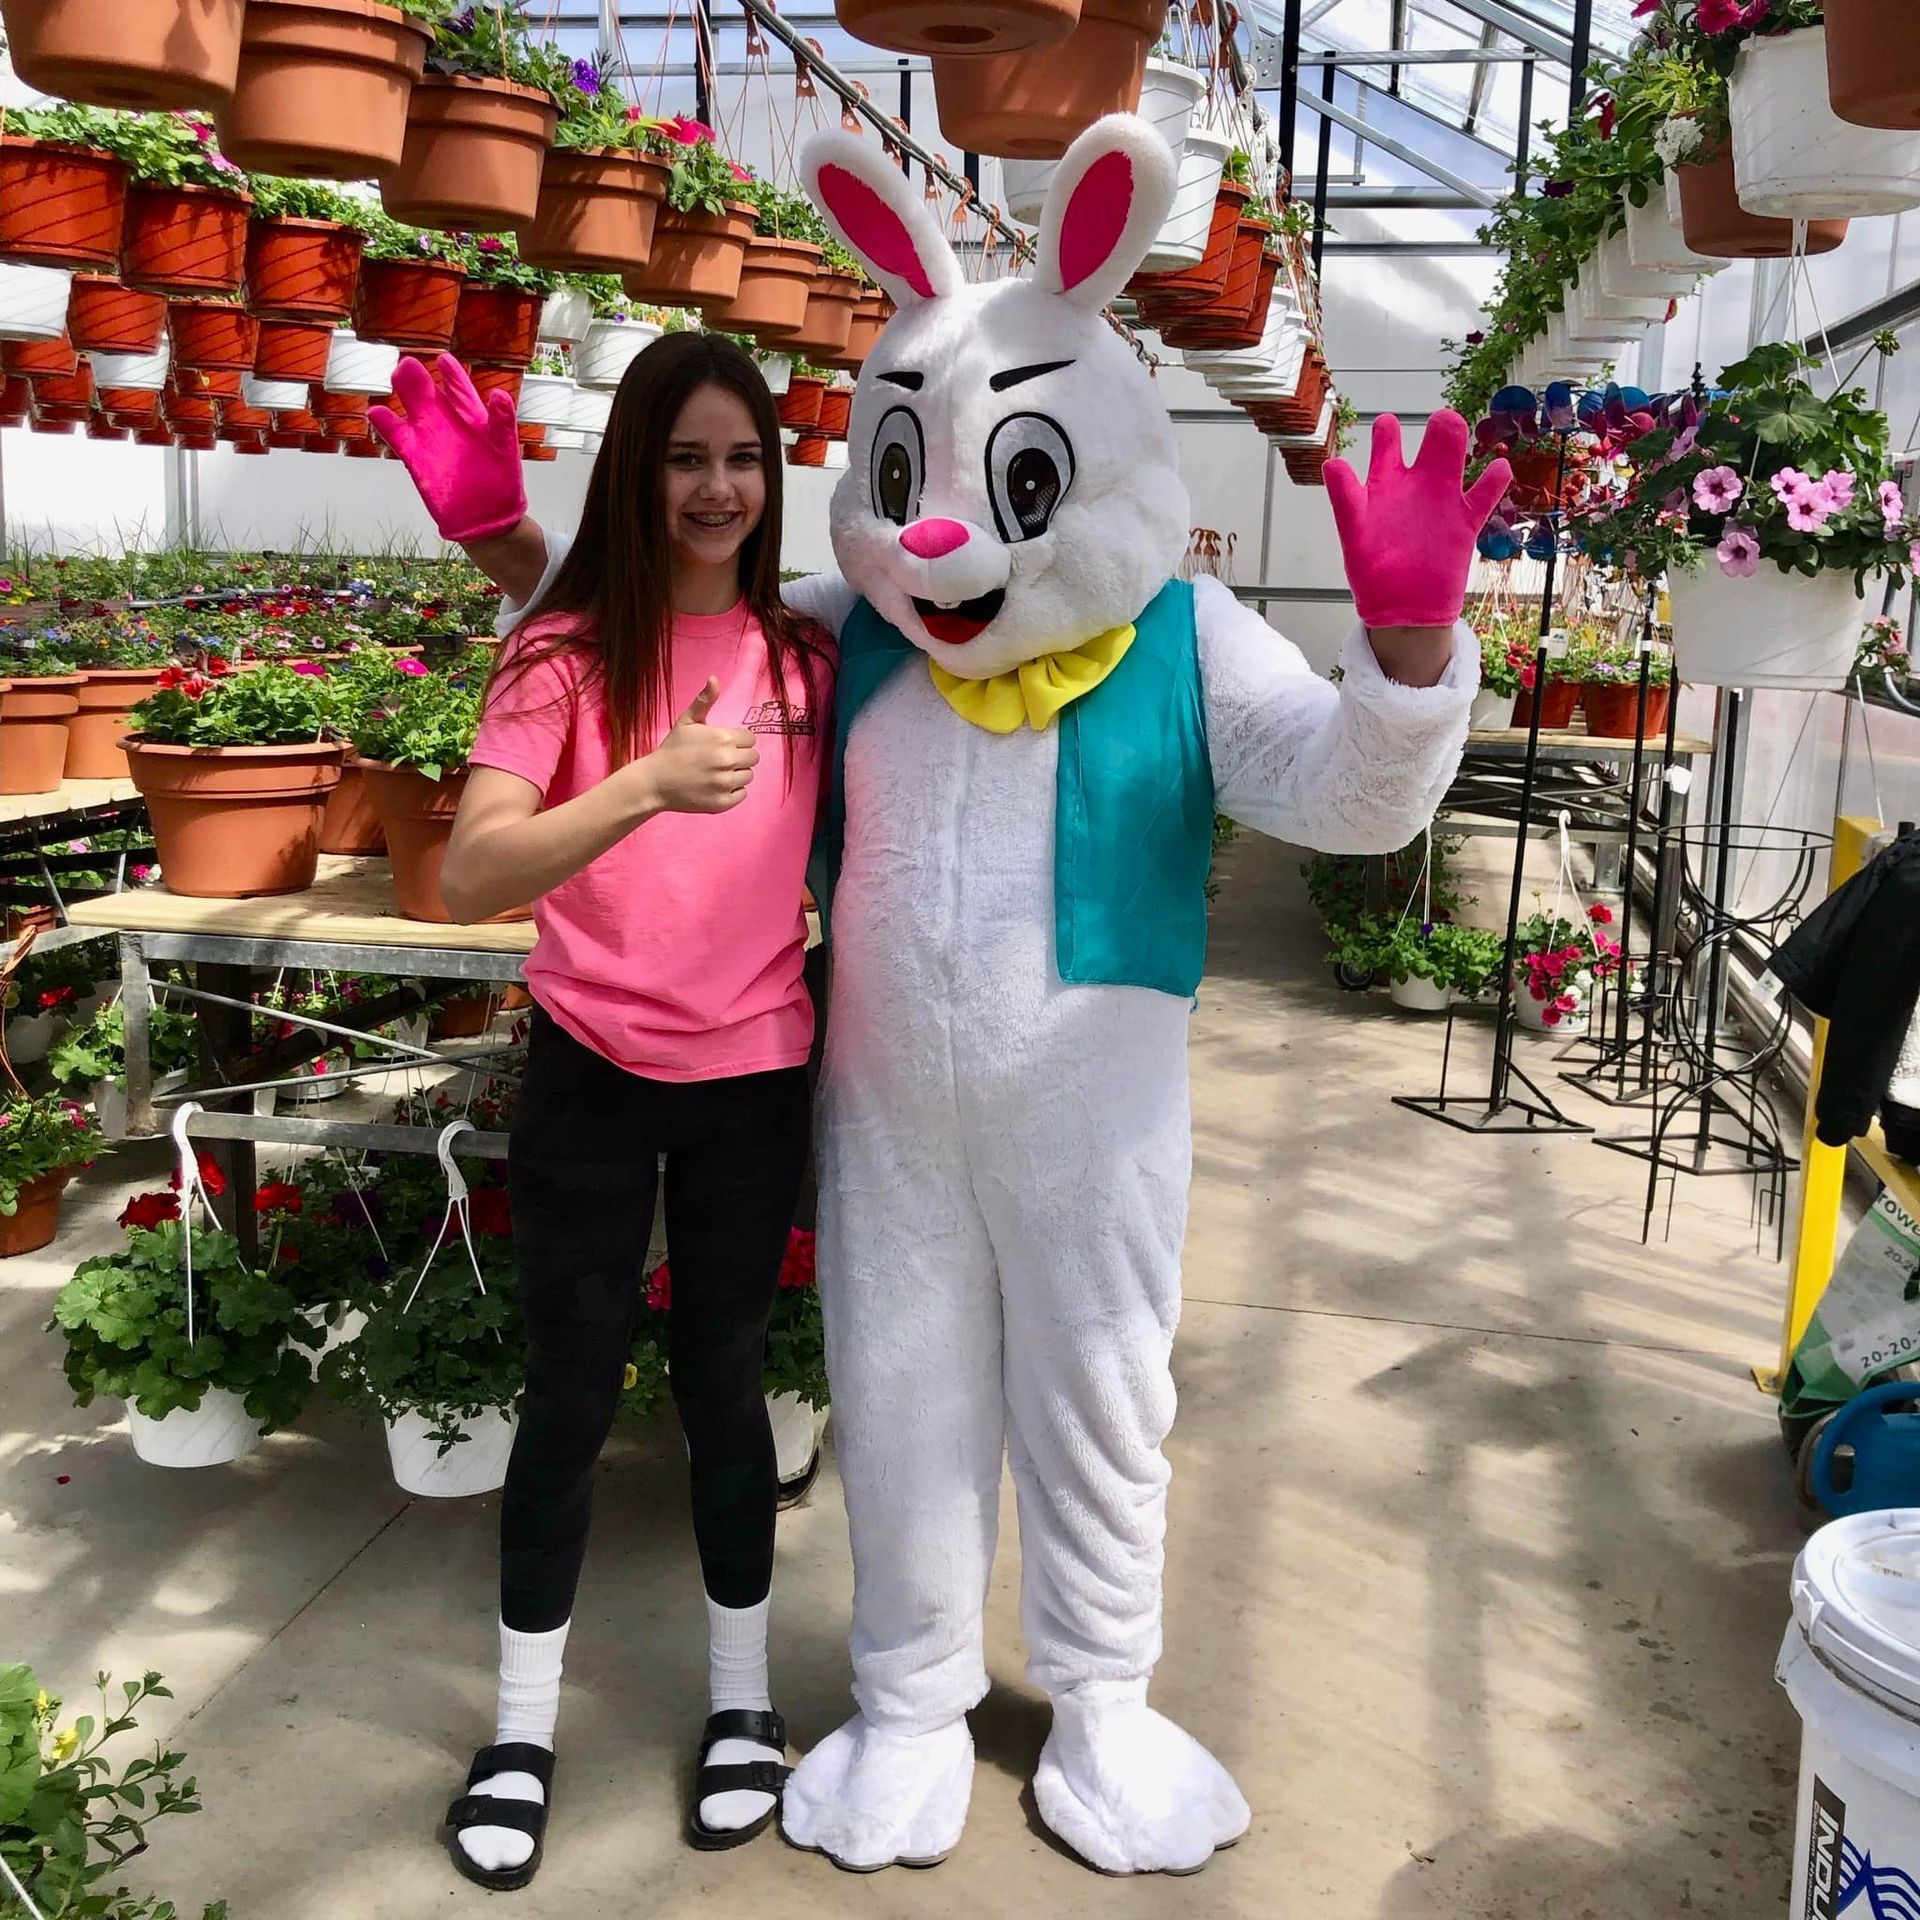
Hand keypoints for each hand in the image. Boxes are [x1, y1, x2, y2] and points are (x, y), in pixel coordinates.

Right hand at [369, 353, 526, 545]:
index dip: (452, 375)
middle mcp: (448, 425)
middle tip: (408, 364)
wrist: (486, 519)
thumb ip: (501, 421)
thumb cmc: (501, 483)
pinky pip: (397, 437)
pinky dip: (386, 425)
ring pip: (412, 411)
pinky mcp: (415, 458)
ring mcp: (430, 440)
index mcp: (473, 419)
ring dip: (403, 395)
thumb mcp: (505, 448)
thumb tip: (500, 394)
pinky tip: (375, 412)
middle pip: (430, 395)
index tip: (443, 359)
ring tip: (395, 376)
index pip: (460, 390)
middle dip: (419, 378)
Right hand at [636, 679, 758, 814]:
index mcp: (722, 738)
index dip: (738, 741)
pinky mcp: (723, 802)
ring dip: (736, 774)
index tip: (722, 745)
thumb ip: (704, 701)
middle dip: (740, 757)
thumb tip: (714, 679)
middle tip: (718, 760)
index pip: (751, 739)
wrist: (654, 782)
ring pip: (748, 776)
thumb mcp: (686, 721)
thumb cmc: (672, 749)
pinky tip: (714, 786)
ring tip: (715, 773)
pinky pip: (742, 794)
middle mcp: (727, 760)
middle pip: (753, 758)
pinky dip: (732, 792)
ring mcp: (725, 783)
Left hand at [1326, 412, 1512, 630]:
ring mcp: (1442, 502)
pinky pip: (1484, 497)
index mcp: (1386, 482)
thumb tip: (1332, 463)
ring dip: (1462, 448)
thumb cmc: (1373, 569)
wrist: (1400, 609)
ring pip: (1457, 463)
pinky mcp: (1464, 524)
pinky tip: (1500, 468)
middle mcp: (1416, 485)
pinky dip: (1494, 482)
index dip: (1388, 430)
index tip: (1388, 425)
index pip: (1388, 443)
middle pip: (1433, 443)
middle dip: (1439, 427)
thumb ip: (1345, 496)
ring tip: (1460, 432)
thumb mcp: (1353, 530)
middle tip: (1441, 423)